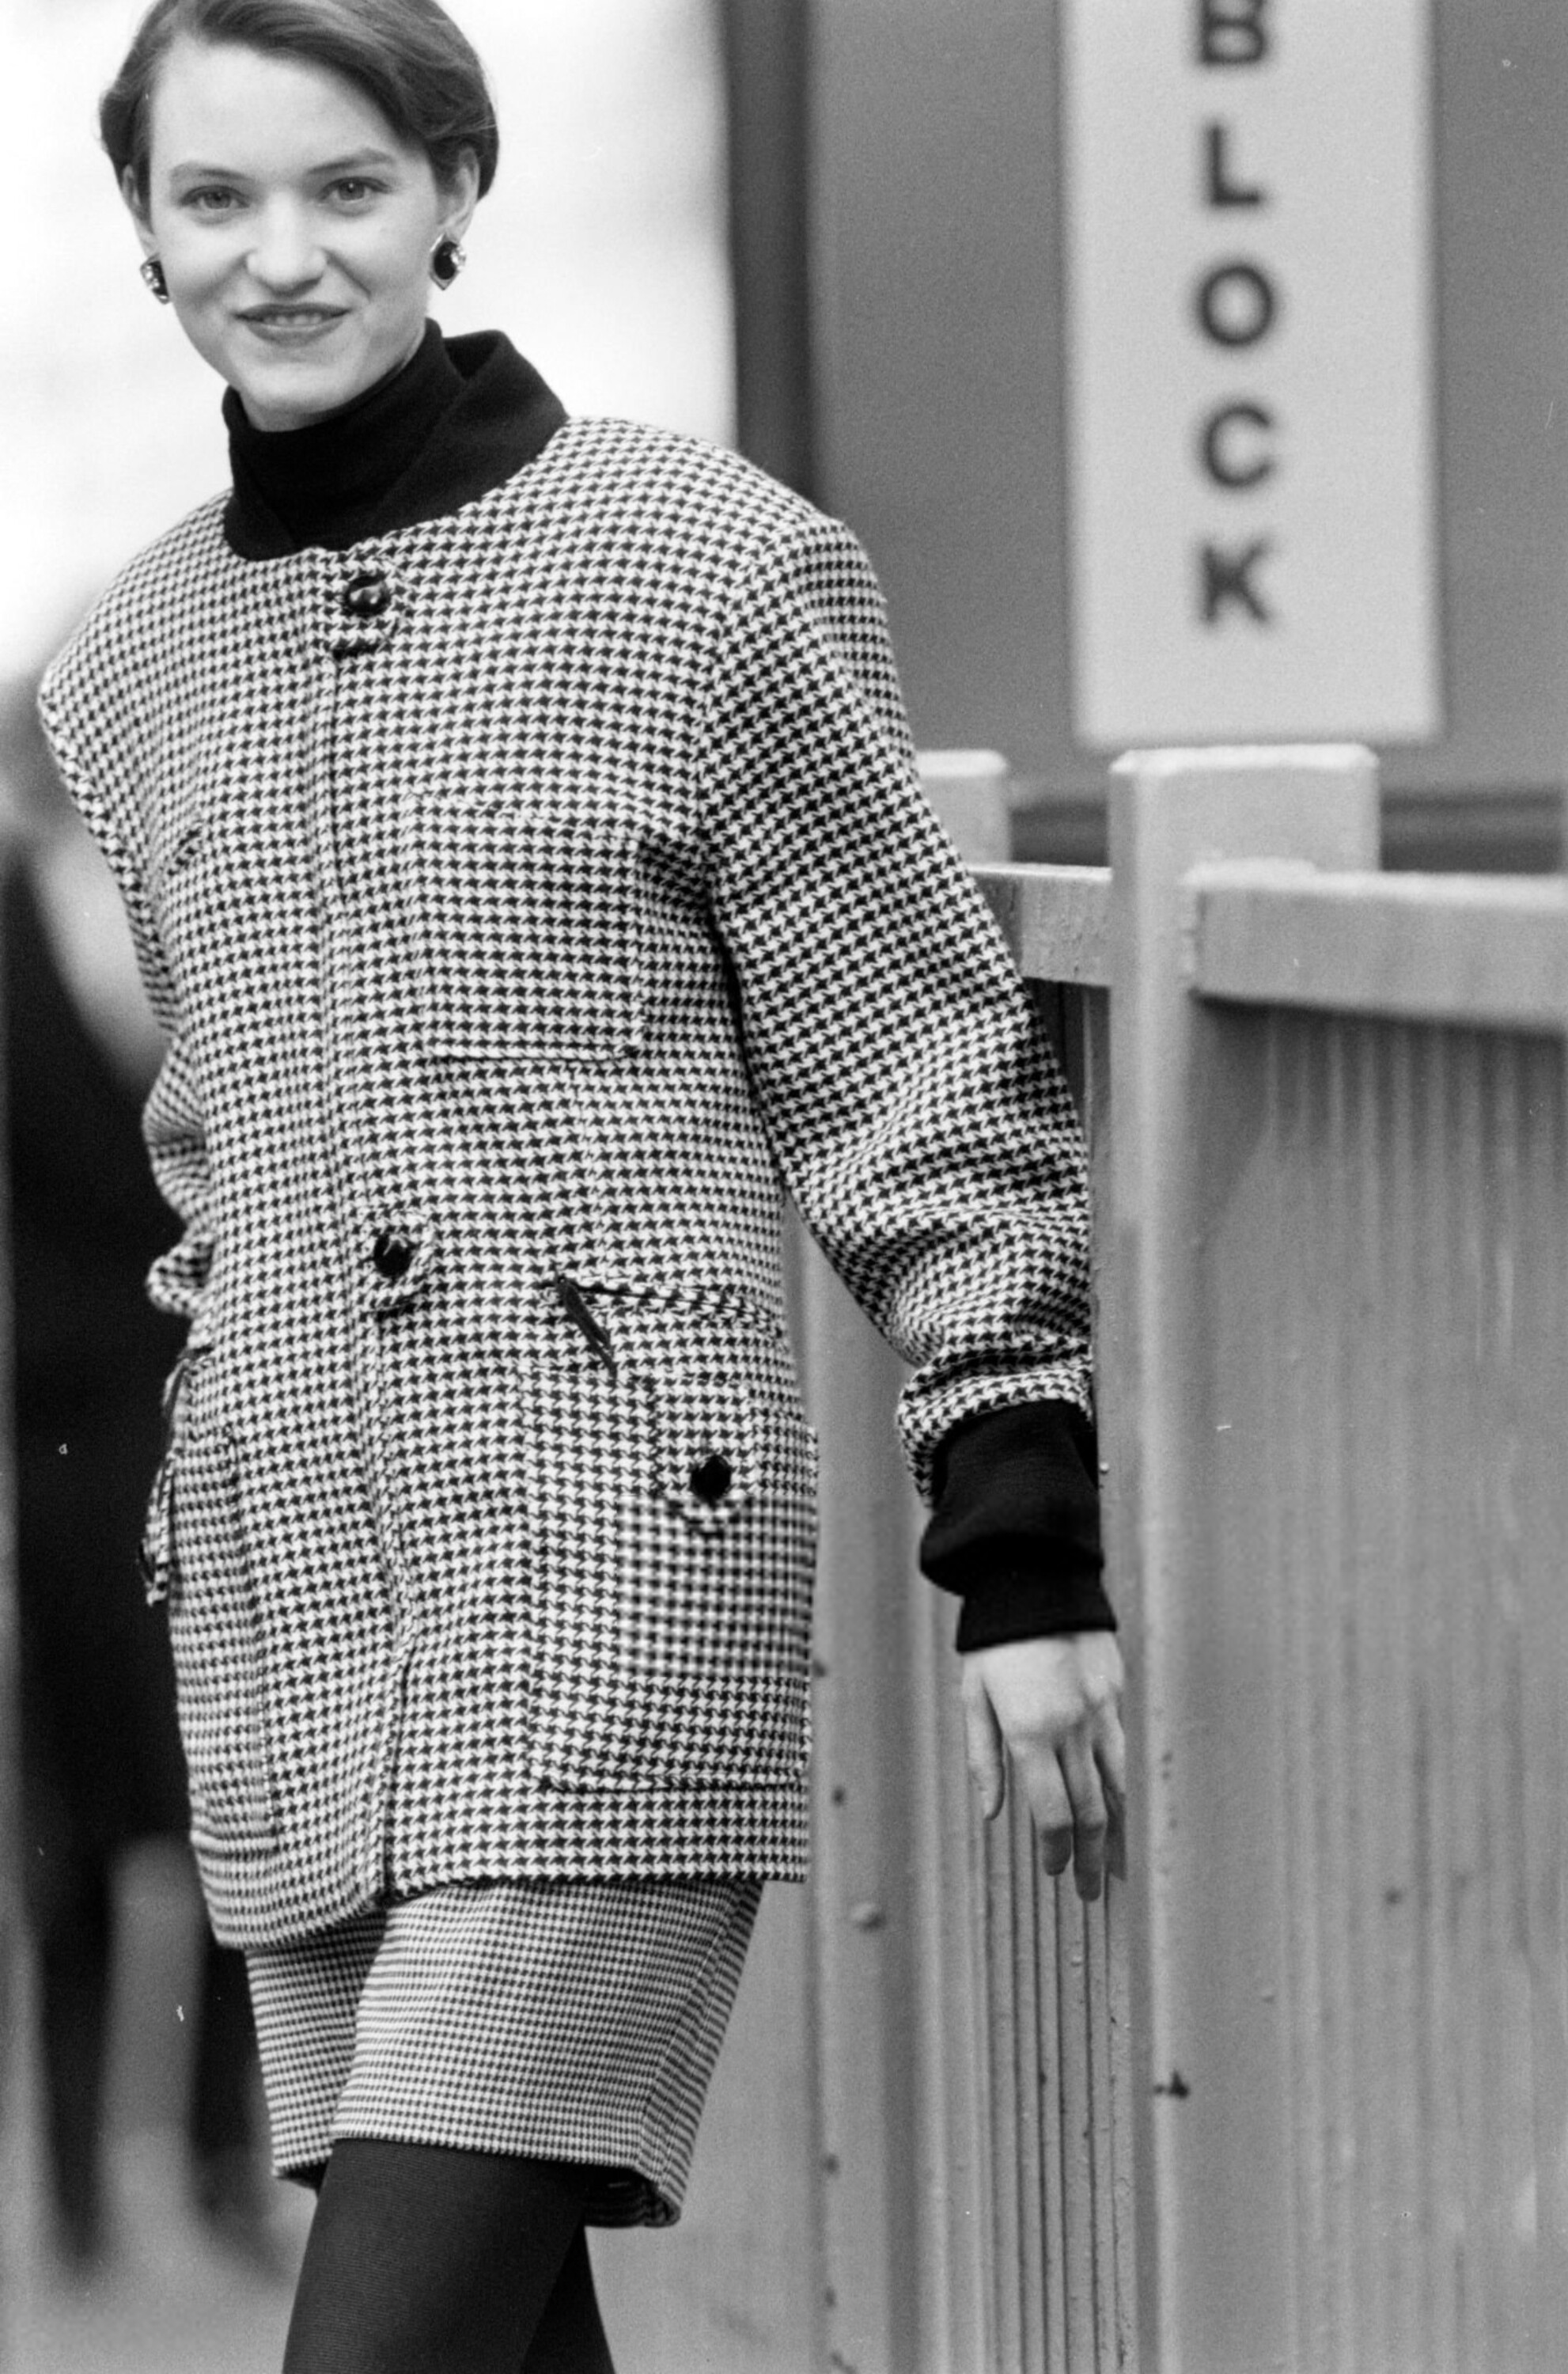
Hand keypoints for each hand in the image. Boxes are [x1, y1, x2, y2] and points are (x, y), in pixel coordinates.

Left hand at [961, 1632, 1126, 1898]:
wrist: (1036, 1579)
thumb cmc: (994, 1641)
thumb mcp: (973, 1697)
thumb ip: (984, 1759)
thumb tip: (993, 1814)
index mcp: (1030, 1733)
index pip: (1051, 1813)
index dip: (1056, 1851)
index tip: (1056, 1872)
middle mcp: (1071, 1729)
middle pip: (1091, 1810)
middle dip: (1092, 1857)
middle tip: (1091, 1889)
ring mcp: (1100, 1711)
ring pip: (1117, 1787)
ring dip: (1117, 1832)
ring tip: (1117, 1865)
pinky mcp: (1115, 1695)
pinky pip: (1122, 1750)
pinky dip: (1124, 1787)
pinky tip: (1123, 1806)